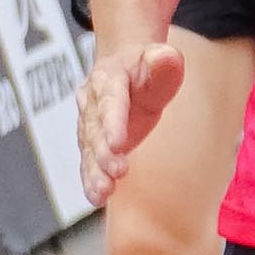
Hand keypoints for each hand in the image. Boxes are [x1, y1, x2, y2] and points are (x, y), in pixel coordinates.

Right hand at [77, 37, 184, 202]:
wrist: (123, 68)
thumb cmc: (145, 67)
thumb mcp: (159, 59)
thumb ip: (163, 61)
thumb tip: (165, 57)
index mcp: (108, 77)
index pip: (111, 101)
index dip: (113, 122)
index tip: (118, 143)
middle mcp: (92, 101)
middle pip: (96, 130)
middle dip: (103, 153)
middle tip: (117, 171)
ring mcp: (89, 123)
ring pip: (88, 150)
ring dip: (94, 172)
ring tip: (102, 192)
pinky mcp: (91, 142)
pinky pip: (88, 162)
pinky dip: (91, 180)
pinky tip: (96, 197)